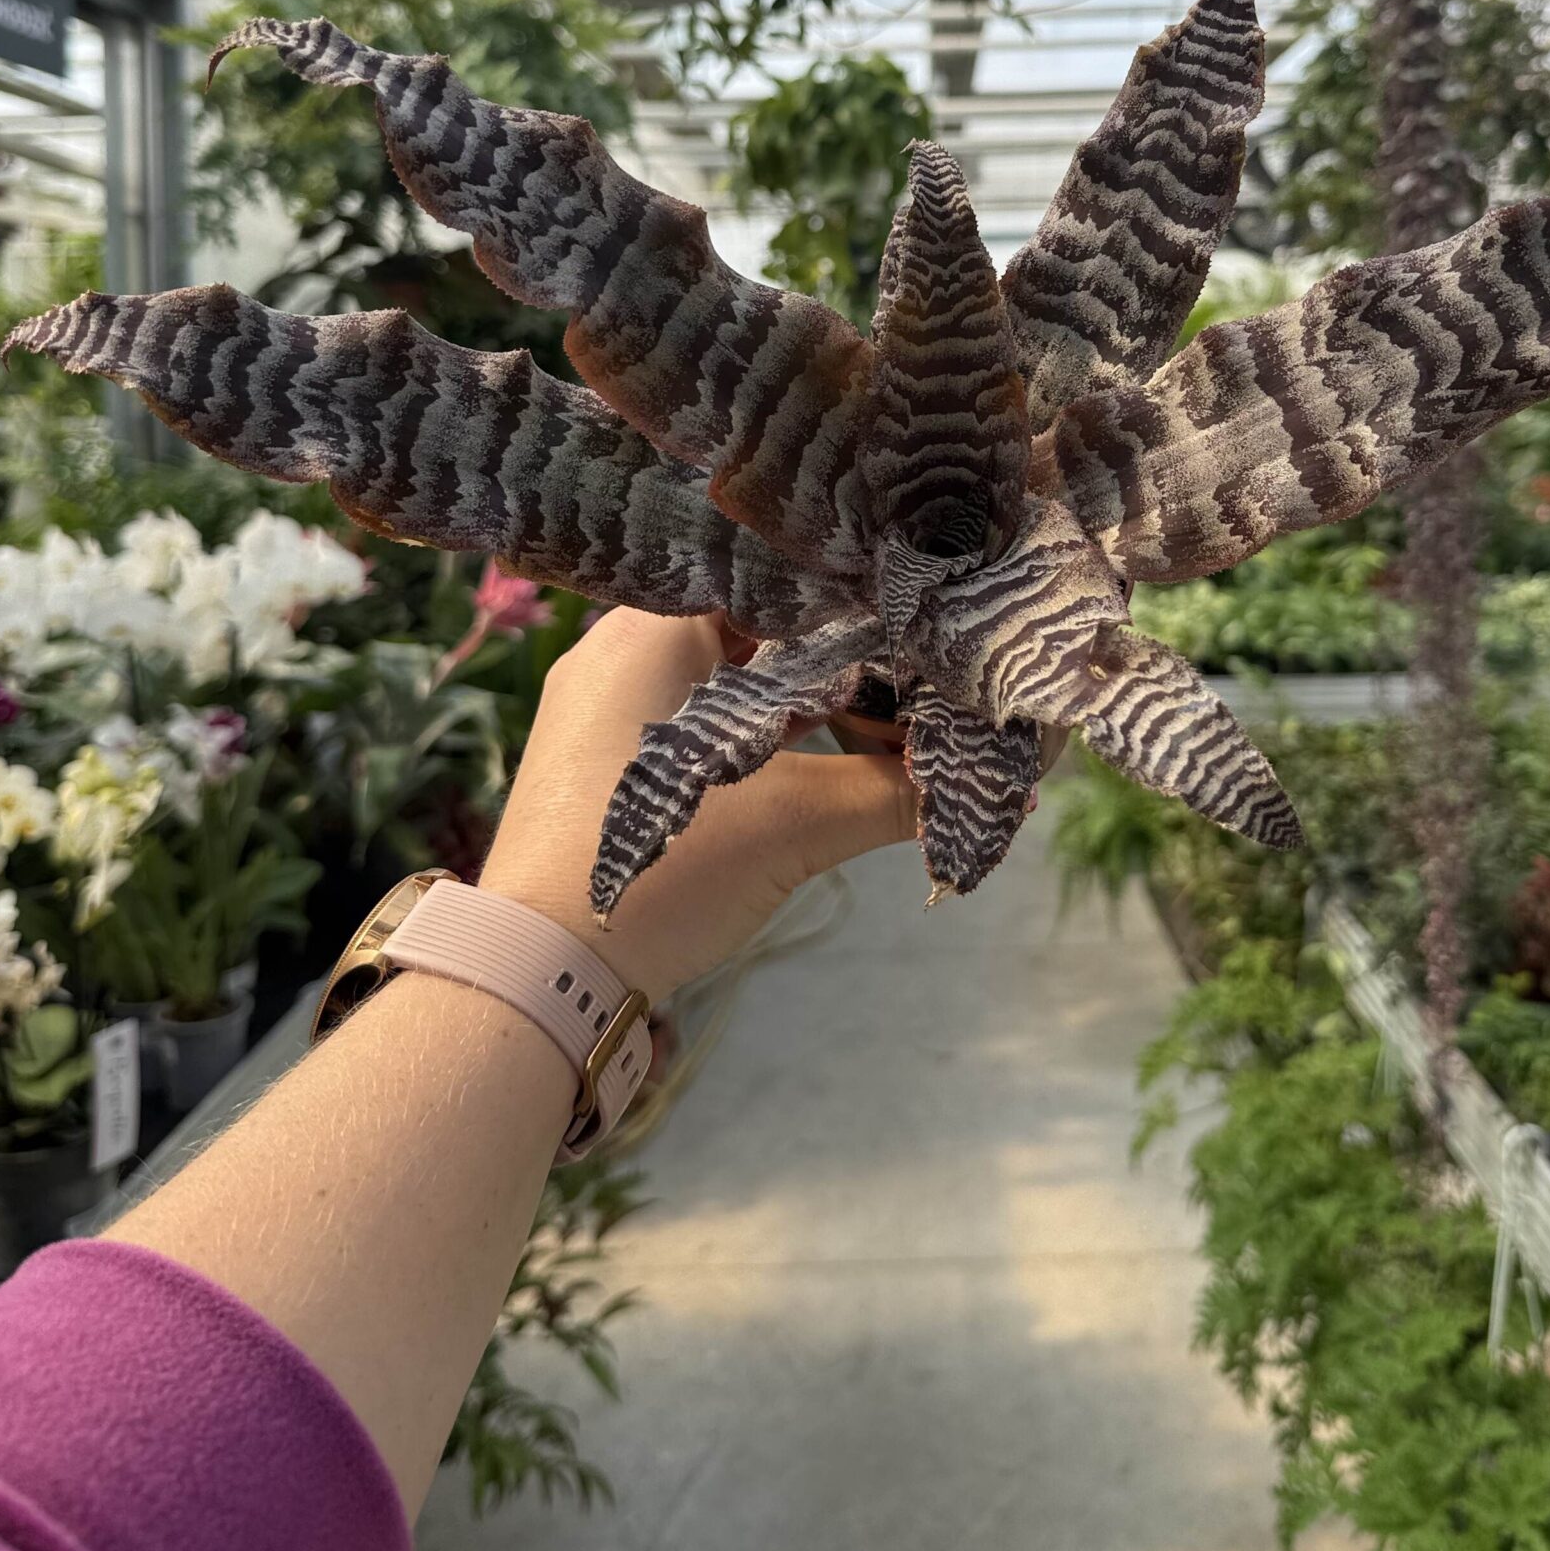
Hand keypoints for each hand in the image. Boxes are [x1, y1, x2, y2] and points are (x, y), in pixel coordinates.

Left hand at [476, 609, 916, 1001]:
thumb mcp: (796, 824)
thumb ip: (898, 791)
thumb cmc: (664, 870)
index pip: (780, 577)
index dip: (861, 597)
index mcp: (656, 627)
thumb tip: (1009, 780)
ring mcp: (608, 709)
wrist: (540, 973)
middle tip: (926, 686)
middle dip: (846, 663)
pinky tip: (825, 770)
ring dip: (810, 709)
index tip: (928, 616)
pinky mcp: (607, 766)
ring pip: (735, 683)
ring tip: (889, 735)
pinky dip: (765, 743)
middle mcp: (623, 649)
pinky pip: (704, 726)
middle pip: (762, 630)